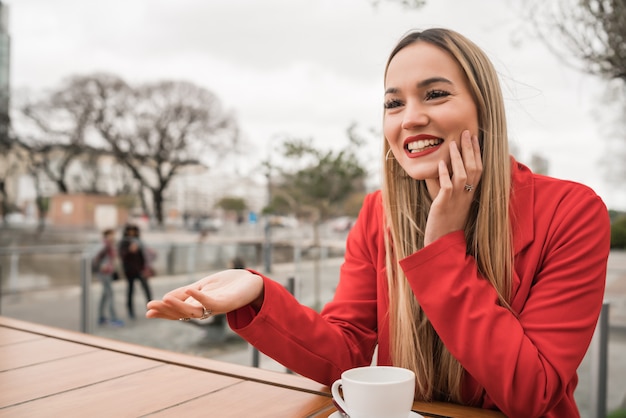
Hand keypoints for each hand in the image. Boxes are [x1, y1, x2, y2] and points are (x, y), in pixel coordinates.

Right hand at [145, 269, 263, 319]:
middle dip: (166, 310)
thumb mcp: (202, 286)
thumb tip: (165, 298)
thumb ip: (186, 292)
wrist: (251, 283)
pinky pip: (212, 303)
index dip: (164, 311)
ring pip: (194, 311)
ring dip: (179, 306)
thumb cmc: (227, 285)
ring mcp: (216, 308)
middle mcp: (205, 310)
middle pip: (183, 314)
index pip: (178, 311)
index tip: (148, 310)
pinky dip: (201, 297)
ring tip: (164, 299)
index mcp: (198, 306)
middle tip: (150, 306)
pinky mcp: (227, 303)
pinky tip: (191, 290)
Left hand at [424, 130, 481, 245]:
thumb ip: (450, 185)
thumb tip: (444, 167)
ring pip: (462, 175)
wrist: (442, 242)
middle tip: (466, 132)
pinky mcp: (444, 205)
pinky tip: (441, 162)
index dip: (477, 153)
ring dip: (458, 158)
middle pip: (473, 168)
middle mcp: (466, 195)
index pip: (478, 169)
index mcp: (470, 194)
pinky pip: (447, 187)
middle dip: (470, 149)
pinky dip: (444, 173)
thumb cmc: (445, 222)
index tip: (474, 137)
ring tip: (452, 143)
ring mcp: (456, 200)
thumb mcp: (451, 201)